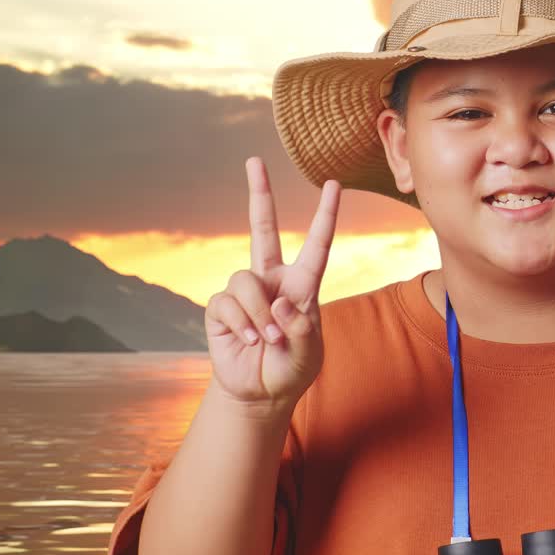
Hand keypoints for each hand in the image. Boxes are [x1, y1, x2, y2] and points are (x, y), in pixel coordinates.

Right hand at [204, 157, 340, 406]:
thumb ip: (301, 330)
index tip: (334, 184)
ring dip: (257, 313)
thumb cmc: (292, 370)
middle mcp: (272, 280)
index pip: (317, 244)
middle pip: (263, 229)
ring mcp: (245, 293)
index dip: (325, 214)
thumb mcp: (309, 354)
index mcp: (303, 285)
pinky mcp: (221, 309)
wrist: (260, 393)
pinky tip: (248, 342)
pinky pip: (227, 303)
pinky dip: (240, 324)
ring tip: (267, 340)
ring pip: (244, 280)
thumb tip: (280, 303)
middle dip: (259, 194)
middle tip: (254, 160)